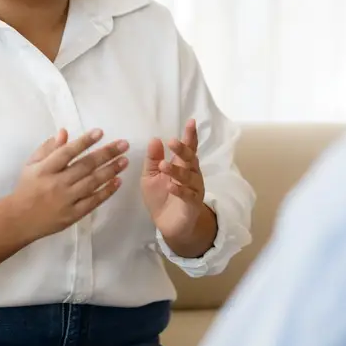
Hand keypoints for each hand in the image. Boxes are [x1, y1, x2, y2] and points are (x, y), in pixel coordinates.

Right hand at [10, 128, 128, 243]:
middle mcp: (57, 183)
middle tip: (123, 144)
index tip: (100, 132)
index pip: (67, 152)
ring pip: (92, 182)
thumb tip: (64, 132)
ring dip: (111, 170)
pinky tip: (118, 181)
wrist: (19, 220)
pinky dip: (107, 191)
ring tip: (125, 161)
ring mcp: (66, 200)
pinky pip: (93, 201)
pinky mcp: (73, 214)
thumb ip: (48, 148)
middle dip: (107, 153)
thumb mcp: (31, 164)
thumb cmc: (27, 188)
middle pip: (85, 166)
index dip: (84, 142)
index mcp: (45, 169)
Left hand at [141, 119, 207, 240]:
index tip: (191, 121)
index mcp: (182, 165)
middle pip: (190, 159)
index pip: (188, 147)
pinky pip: (188, 195)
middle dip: (183, 149)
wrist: (168, 225)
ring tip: (163, 166)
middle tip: (172, 142)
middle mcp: (192, 174)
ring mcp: (194, 189)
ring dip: (176, 171)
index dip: (190, 135)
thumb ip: (153, 159)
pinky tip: (171, 186)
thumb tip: (154, 139)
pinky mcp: (192, 204)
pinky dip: (180, 191)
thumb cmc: (160, 197)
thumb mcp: (151, 176)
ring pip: (188, 177)